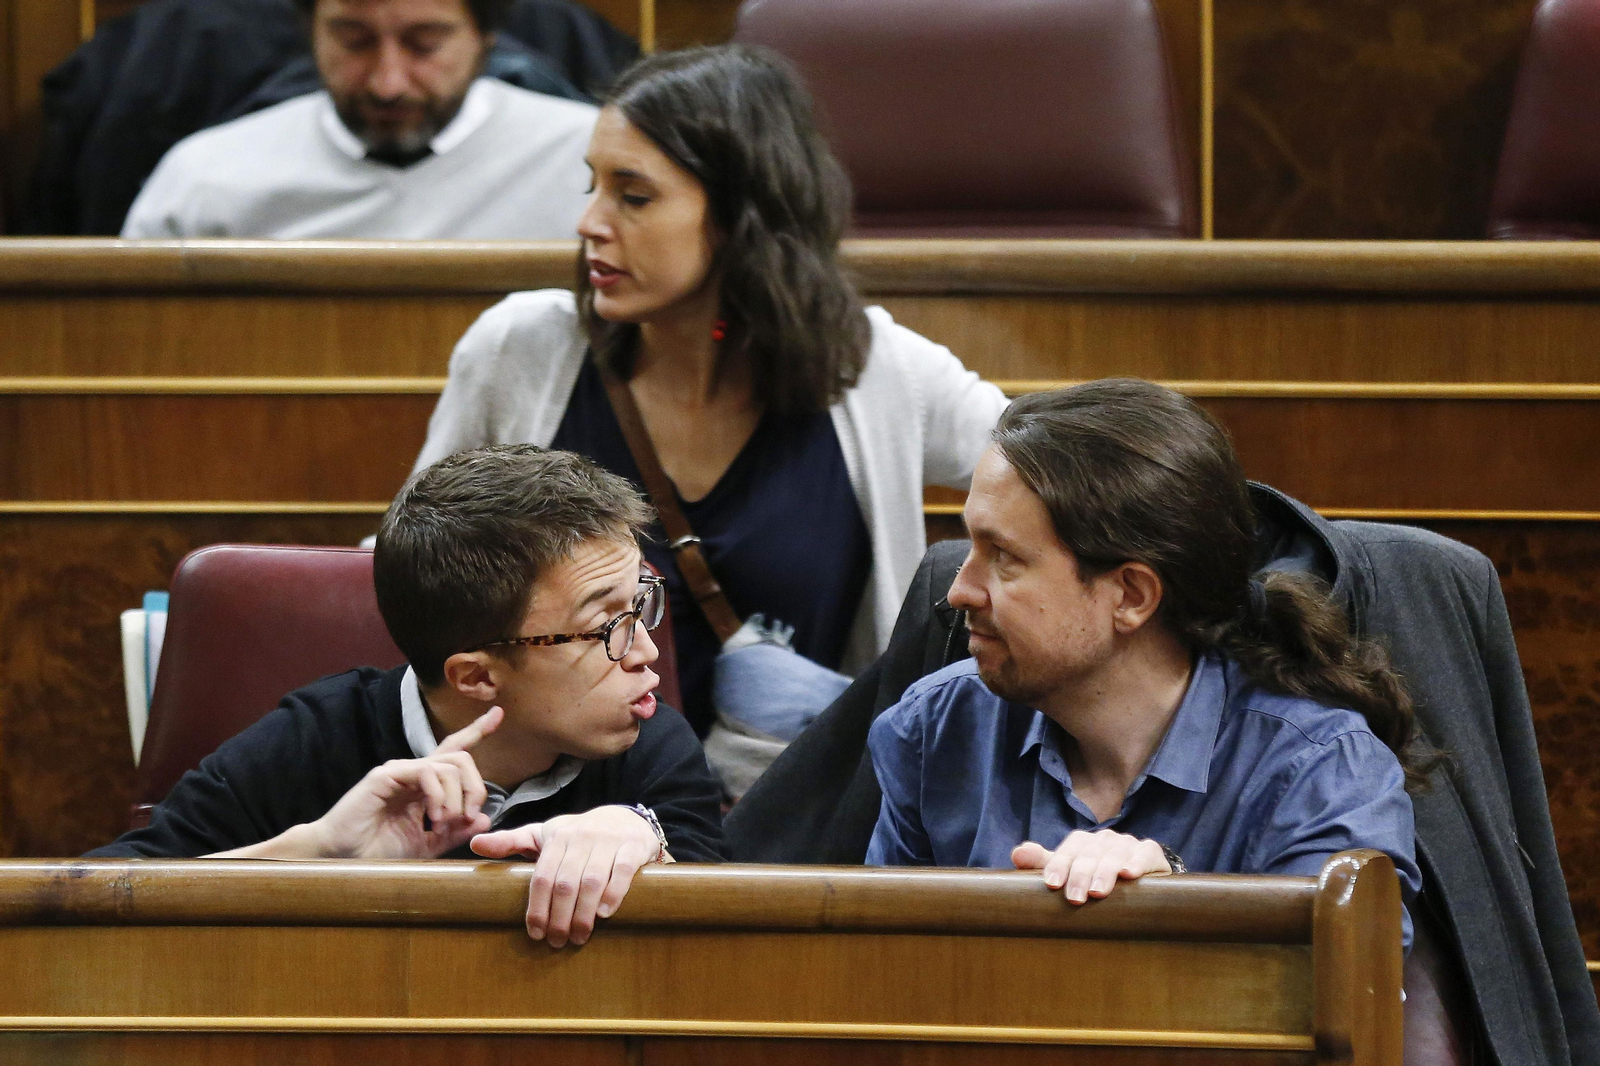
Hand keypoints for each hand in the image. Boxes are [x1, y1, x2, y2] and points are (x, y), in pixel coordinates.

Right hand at [307, 705, 502, 859]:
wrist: (341, 858)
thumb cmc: (377, 851)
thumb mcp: (426, 844)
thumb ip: (454, 832)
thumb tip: (484, 818)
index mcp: (424, 785)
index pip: (454, 752)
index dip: (476, 732)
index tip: (498, 714)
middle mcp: (414, 772)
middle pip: (461, 758)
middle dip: (476, 785)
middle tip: (470, 815)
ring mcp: (400, 770)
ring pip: (449, 766)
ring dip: (457, 797)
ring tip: (445, 822)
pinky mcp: (386, 775)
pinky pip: (427, 772)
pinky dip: (439, 795)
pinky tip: (434, 816)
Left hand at [471, 805, 663, 946]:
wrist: (626, 818)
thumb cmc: (578, 834)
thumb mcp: (544, 834)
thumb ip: (511, 841)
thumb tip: (475, 845)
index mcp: (557, 837)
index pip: (541, 877)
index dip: (536, 908)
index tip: (535, 933)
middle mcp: (581, 837)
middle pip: (565, 883)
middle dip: (559, 917)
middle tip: (557, 942)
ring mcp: (608, 841)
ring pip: (591, 880)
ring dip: (583, 913)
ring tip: (579, 937)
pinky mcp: (633, 847)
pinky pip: (622, 871)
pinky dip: (613, 893)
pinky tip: (604, 914)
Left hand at [1011, 828, 1171, 903]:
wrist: (1138, 881)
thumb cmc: (1095, 879)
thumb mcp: (1069, 873)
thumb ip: (1043, 865)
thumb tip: (1017, 853)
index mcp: (1083, 843)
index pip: (1070, 848)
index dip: (1059, 864)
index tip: (1052, 884)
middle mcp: (1104, 839)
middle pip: (1090, 853)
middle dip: (1081, 875)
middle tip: (1075, 898)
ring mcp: (1128, 844)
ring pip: (1114, 854)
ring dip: (1106, 871)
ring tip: (1098, 891)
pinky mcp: (1149, 852)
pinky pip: (1144, 852)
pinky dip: (1137, 862)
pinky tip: (1130, 874)